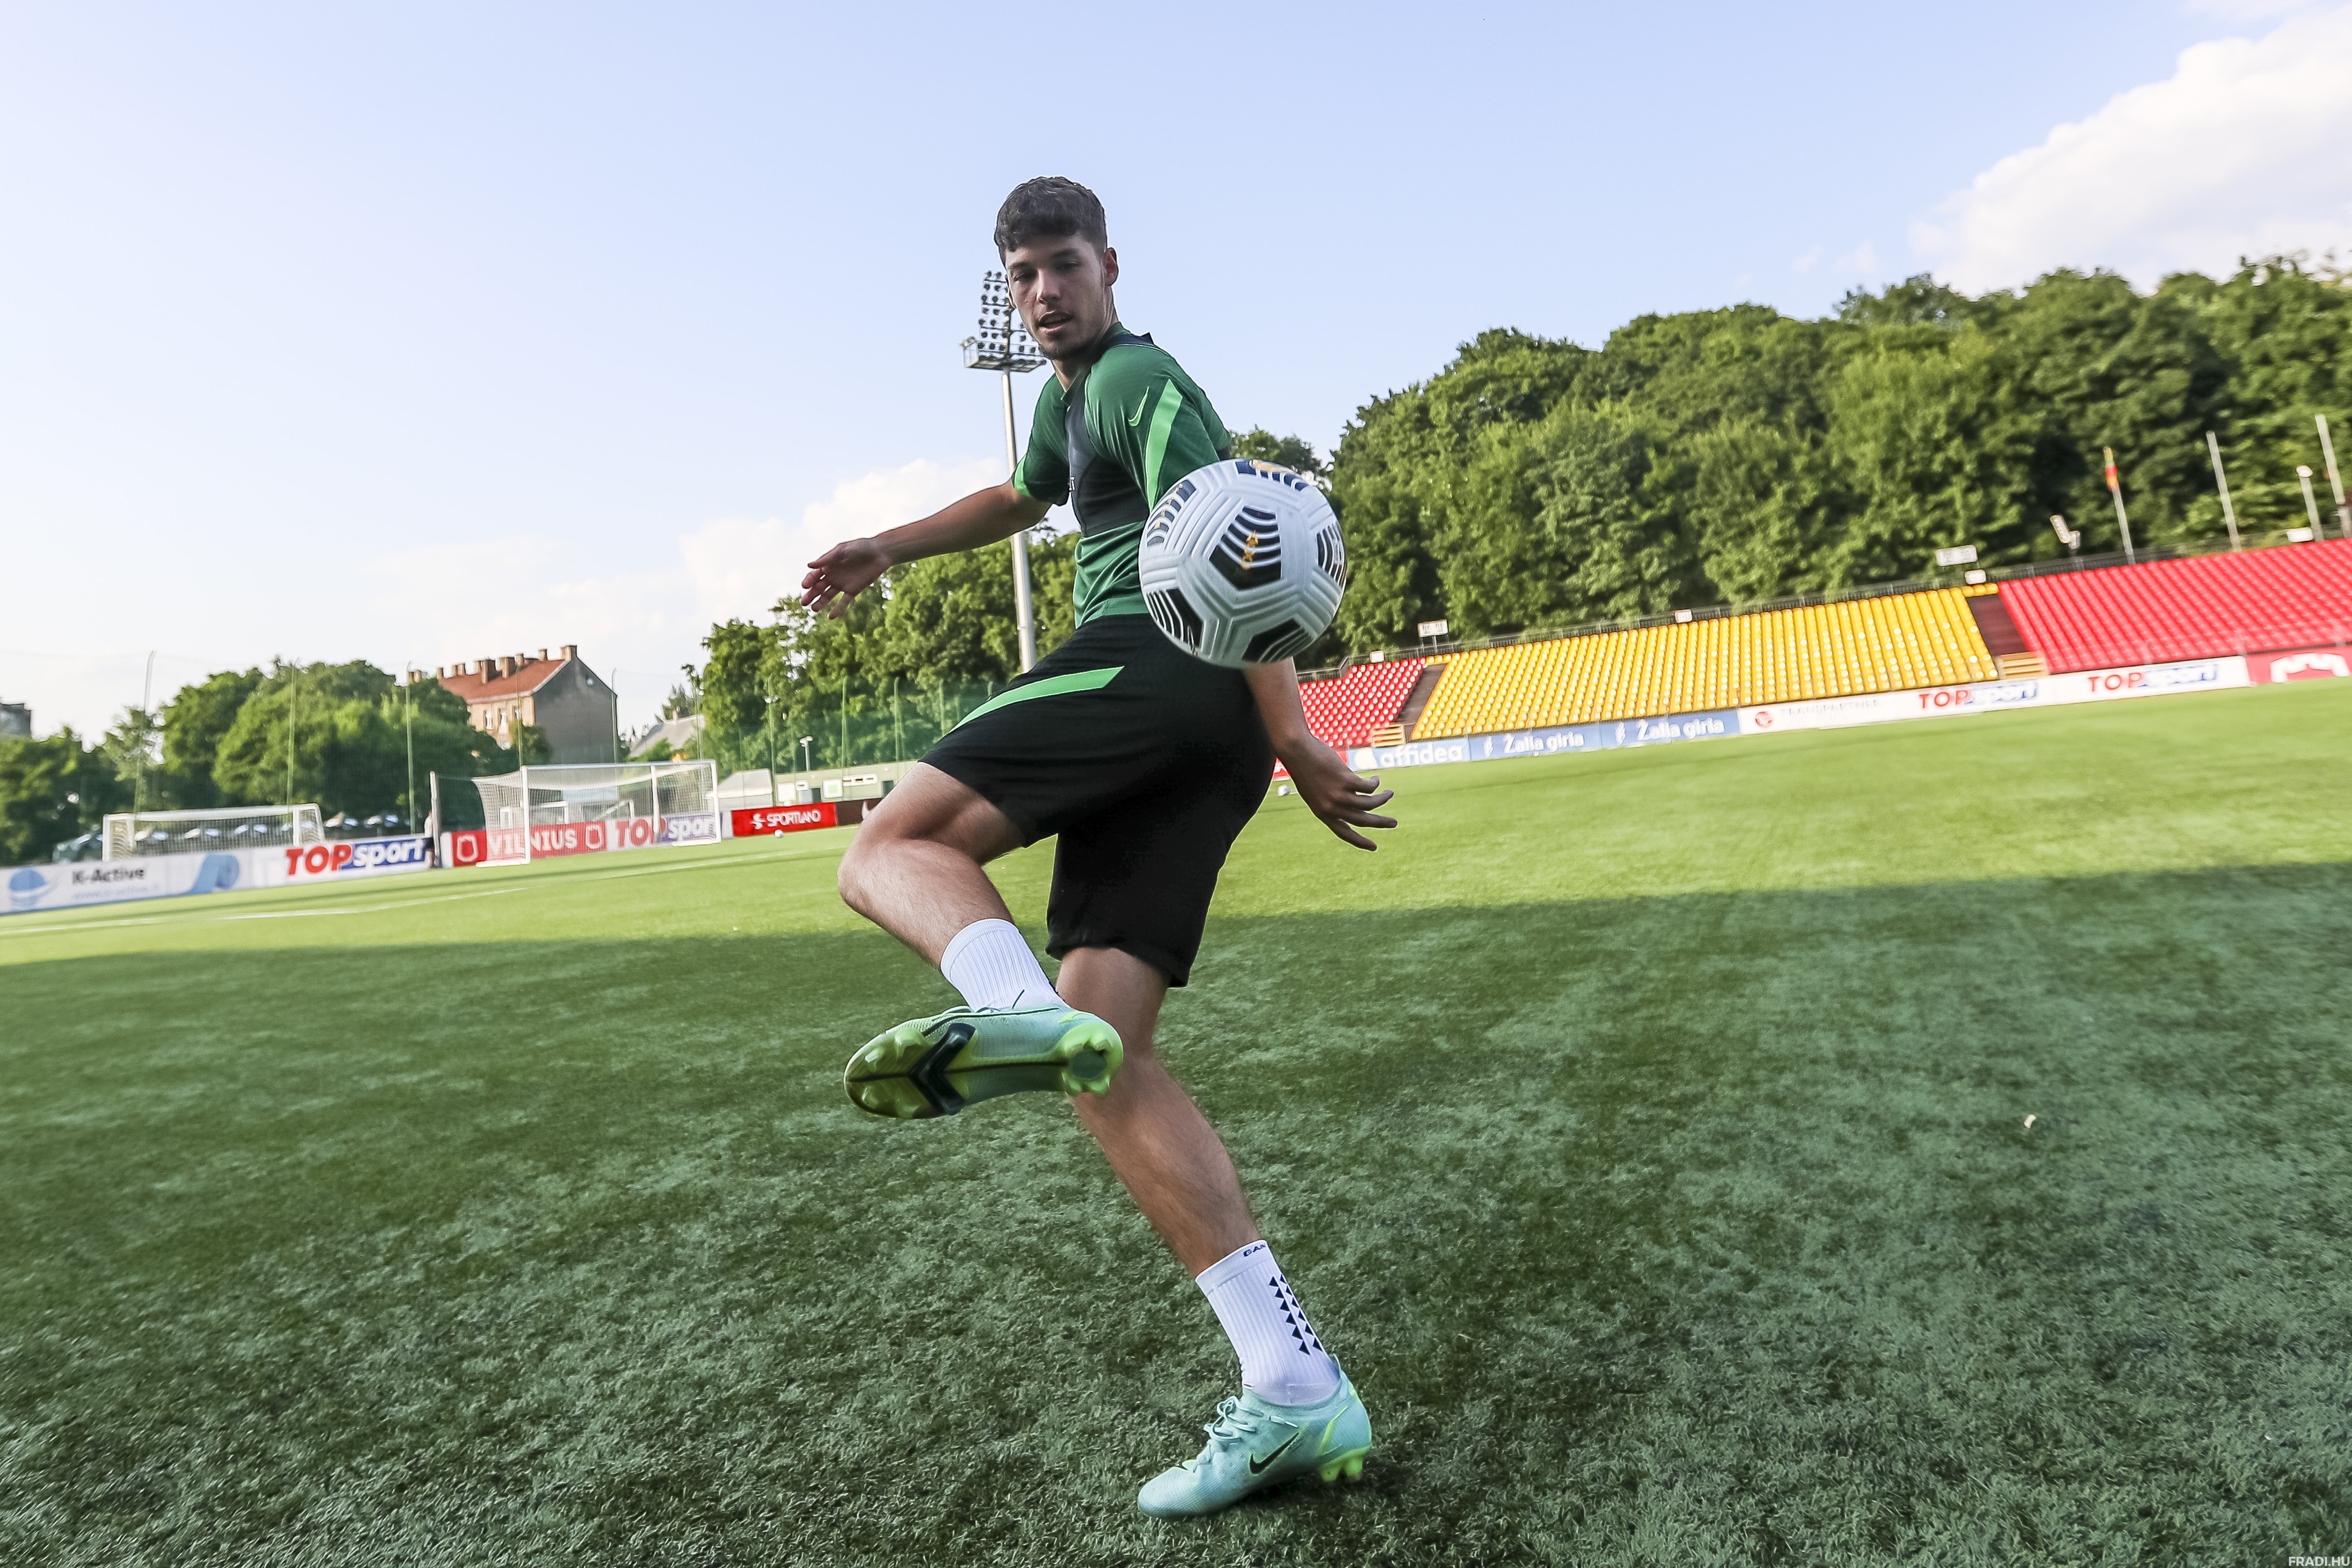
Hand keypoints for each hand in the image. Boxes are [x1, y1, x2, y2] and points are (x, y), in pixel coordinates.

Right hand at [800, 537, 891, 617]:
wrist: (879, 553)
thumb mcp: (842, 551)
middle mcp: (833, 576)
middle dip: (811, 595)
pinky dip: (838, 609)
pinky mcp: (853, 590)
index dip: (809, 581)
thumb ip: (827, 559)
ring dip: (820, 602)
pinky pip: (844, 602)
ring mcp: (842, 584)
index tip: (805, 586)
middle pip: (818, 587)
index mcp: (828, 565)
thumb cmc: (860, 547)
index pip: (814, 575)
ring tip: (814, 609)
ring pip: (828, 595)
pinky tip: (831, 616)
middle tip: (804, 603)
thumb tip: (809, 565)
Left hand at [1278, 736, 1395, 850]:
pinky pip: (1368, 787)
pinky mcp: (1346, 781)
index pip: (1344, 833)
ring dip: (1382, 799)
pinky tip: (1376, 779)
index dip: (1360, 841)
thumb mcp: (1317, 791)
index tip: (1374, 848)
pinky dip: (1375, 784)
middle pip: (1362, 820)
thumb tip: (1357, 800)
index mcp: (1322, 813)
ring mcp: (1338, 795)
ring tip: (1389, 794)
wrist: (1297, 751)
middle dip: (1380, 823)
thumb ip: (1335, 800)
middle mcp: (1331, 808)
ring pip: (1369, 804)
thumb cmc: (1306, 769)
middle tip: (1394, 823)